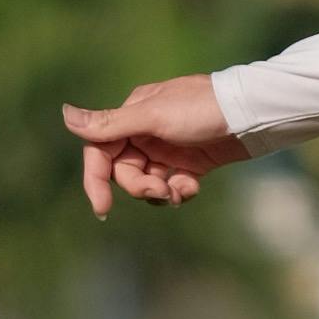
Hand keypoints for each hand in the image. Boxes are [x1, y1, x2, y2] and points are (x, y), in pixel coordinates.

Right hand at [63, 75, 245, 216]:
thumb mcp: (153, 117)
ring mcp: (168, 149)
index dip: (96, 180)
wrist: (253, 115)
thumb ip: (110, 124)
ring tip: (181, 190)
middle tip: (161, 191)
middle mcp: (146, 132)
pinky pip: (171, 186)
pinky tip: (194, 187)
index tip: (102, 209)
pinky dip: (179, 191)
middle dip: (140, 187)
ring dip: (160, 192)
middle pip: (124, 172)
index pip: (100, 151)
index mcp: (132, 115)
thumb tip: (65, 115)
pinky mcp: (189, 163)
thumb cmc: (202, 109)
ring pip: (148, 182)